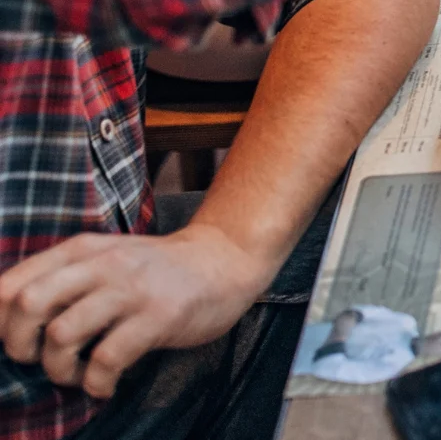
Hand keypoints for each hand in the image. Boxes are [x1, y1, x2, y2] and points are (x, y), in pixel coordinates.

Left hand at [0, 222, 271, 398]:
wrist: (225, 261)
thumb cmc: (156, 270)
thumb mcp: (105, 259)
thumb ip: (63, 278)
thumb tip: (8, 320)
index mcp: (82, 250)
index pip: (10, 284)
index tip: (16, 341)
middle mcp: (103, 264)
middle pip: (28, 304)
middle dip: (19, 345)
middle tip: (38, 359)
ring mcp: (132, 290)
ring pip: (62, 335)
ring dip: (59, 369)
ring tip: (77, 374)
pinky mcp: (158, 317)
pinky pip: (107, 360)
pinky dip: (96, 384)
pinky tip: (106, 384)